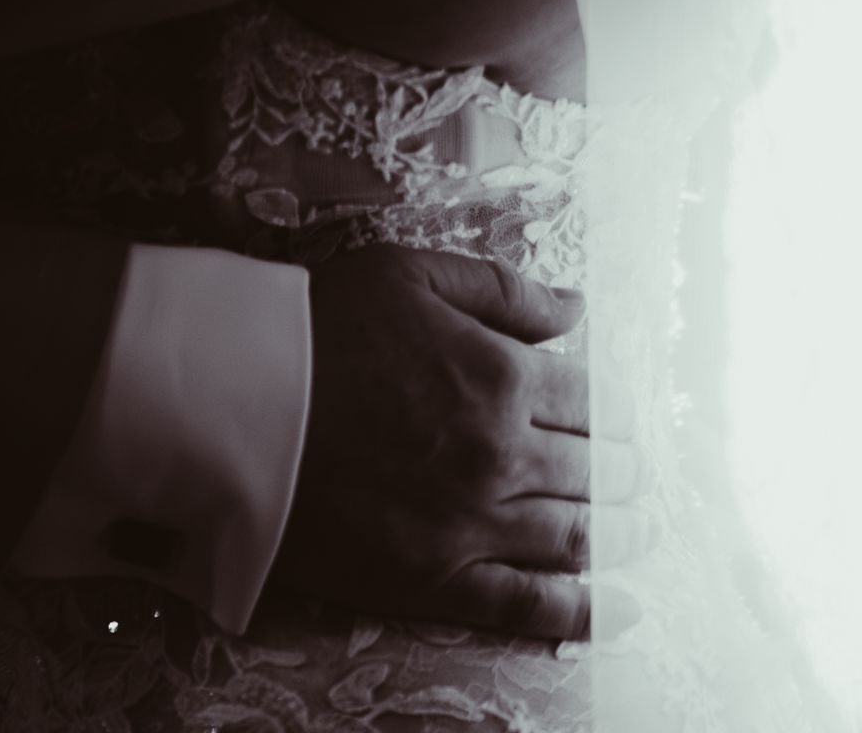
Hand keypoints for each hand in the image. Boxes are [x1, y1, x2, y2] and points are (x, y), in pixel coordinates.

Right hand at [273, 246, 638, 641]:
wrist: (240, 404)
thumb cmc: (321, 328)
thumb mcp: (411, 273)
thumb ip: (503, 291)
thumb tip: (579, 308)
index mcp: (500, 376)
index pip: (590, 401)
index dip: (615, 410)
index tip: (624, 419)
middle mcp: (501, 455)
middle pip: (593, 471)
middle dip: (626, 473)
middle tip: (639, 477)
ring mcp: (473, 523)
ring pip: (575, 537)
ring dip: (621, 536)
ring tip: (643, 533)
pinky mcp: (439, 579)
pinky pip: (530, 604)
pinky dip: (585, 610)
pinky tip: (620, 609)